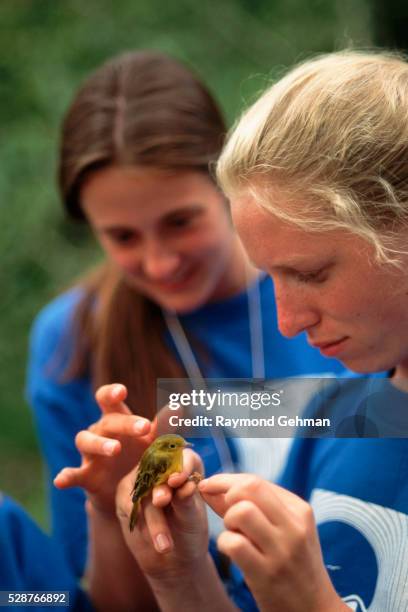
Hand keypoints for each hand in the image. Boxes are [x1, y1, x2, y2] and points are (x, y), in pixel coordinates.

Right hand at [54, 384, 154, 513]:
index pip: (107, 398)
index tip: (122, 391)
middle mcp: (100, 431)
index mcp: (116, 419)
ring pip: (86, 441)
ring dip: (99, 444)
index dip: (111, 393)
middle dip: (125, 423)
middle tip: (144, 428)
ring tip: (115, 449)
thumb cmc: (139, 455)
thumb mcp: (153, 441)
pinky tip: (61, 480)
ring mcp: (90, 453)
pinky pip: (72, 474)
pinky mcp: (85, 475)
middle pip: (107, 421)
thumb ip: (163, 424)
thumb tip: (180, 404)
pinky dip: (66, 476)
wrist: (127, 493)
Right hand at [116, 448, 207, 580]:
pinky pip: (129, 505)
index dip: (179, 465)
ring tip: (164, 545)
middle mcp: (161, 468)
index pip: (183, 456)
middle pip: (159, 471)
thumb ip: (187, 501)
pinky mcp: (126, 498)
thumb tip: (186, 485)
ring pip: (143, 491)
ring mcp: (142, 481)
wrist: (173, 557)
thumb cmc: (189, 531)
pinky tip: (149, 539)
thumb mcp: (192, 517)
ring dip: (152, 517)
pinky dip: (140, 523)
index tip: (178, 480)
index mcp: (185, 466)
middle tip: (162, 501)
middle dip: (160, 488)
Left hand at [199, 474, 348, 611]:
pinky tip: (231, 552)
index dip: (225, 481)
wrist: (314, 610)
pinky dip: (225, 544)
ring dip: (228, 521)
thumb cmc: (292, 565)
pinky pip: (234, 543)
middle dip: (227, 494)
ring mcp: (282, 550)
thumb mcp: (282, 531)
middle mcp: (294, 526)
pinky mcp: (267, 574)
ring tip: (234, 534)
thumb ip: (249, 506)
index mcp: (299, 510)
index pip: (255, 481)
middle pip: (250, 487)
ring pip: (241, 512)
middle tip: (226, 513)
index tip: (209, 486)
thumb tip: (209, 486)